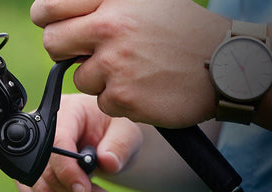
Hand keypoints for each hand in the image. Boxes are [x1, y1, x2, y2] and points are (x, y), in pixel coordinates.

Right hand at [16, 94, 141, 191]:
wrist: (107, 139)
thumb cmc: (114, 129)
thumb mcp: (126, 131)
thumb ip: (119, 145)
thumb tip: (108, 162)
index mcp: (65, 112)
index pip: (55, 142)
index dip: (67, 170)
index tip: (85, 191)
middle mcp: (42, 131)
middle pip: (45, 171)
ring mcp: (33, 153)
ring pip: (40, 189)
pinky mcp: (32, 174)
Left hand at [31, 0, 231, 127]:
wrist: (225, 65)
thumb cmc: (184, 30)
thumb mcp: (146, 1)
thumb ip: (104, 4)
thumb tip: (65, 12)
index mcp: (111, 2)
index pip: (49, 8)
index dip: (47, 19)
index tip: (54, 25)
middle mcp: (109, 29)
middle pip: (52, 45)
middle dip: (64, 51)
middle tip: (85, 52)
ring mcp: (115, 65)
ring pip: (79, 78)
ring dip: (99, 78)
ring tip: (132, 69)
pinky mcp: (123, 97)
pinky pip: (102, 101)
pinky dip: (118, 98)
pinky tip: (142, 87)